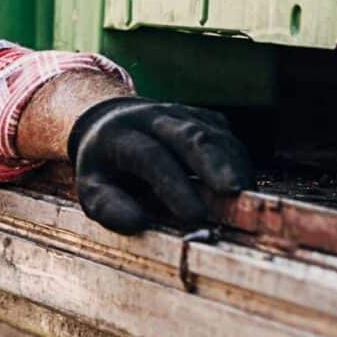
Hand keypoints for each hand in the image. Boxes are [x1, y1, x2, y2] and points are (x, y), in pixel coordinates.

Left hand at [68, 97, 252, 233]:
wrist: (109, 123)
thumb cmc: (104, 167)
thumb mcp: (91, 188)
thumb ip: (108, 207)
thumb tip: (137, 223)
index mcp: (119, 135)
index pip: (151, 157)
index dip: (174, 184)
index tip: (194, 215)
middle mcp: (152, 117)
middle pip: (189, 135)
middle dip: (214, 163)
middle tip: (234, 191)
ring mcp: (180, 113)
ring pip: (214, 133)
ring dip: (233, 163)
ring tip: (245, 196)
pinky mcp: (202, 117)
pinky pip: (226, 134)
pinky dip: (238, 158)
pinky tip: (243, 183)